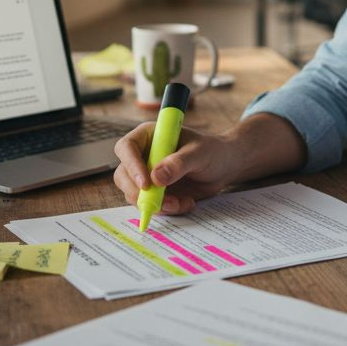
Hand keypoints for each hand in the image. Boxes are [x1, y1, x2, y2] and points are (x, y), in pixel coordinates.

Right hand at [111, 123, 242, 214]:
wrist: (223, 167)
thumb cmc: (211, 151)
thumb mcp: (199, 153)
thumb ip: (178, 164)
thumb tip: (155, 177)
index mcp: (149, 136)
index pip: (127, 147)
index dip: (131, 165)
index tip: (146, 183)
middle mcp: (143, 155)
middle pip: (123, 175)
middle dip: (138, 192)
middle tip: (159, 202)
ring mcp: (146, 176)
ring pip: (134, 194)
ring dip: (155, 204)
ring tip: (181, 202)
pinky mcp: (154, 193)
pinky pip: (150, 205)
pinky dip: (166, 209)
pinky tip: (186, 203)